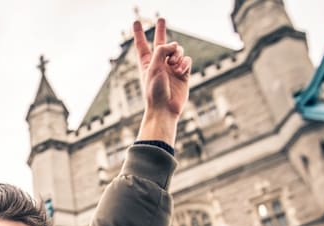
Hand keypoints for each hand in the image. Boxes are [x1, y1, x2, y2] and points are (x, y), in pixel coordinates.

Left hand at [132, 17, 191, 143]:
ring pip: (178, 51)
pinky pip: (187, 60)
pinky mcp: (183, 74)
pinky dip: (185, 63)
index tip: (136, 22)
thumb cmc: (155, 90)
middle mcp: (159, 63)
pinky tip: (181, 71)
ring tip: (173, 65)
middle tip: (161, 19)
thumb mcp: (153, 67)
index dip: (139, 33)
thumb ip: (161, 50)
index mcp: (147, 62)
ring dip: (177, 54)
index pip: (142, 44)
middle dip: (161, 30)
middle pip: (160, 43)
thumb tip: (174, 45)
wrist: (165, 109)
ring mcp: (172, 68)